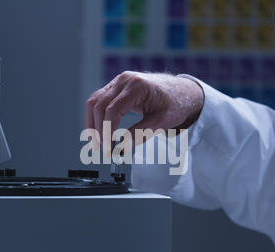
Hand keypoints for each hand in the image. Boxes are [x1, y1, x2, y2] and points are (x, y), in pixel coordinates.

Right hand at [85, 72, 203, 145]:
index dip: (107, 131)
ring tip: (95, 143)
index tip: (108, 148)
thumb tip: (122, 148)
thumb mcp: (161, 121)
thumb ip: (141, 134)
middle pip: (99, 105)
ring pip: (94, 101)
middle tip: (100, 149)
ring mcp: (119, 82)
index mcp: (137, 87)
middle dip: (97, 129)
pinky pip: (99, 100)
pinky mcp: (116, 87)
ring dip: (92, 123)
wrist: (182, 91)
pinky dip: (96, 116)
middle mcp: (125, 80)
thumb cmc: (175, 104)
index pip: (113, 109)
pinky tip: (98, 131)